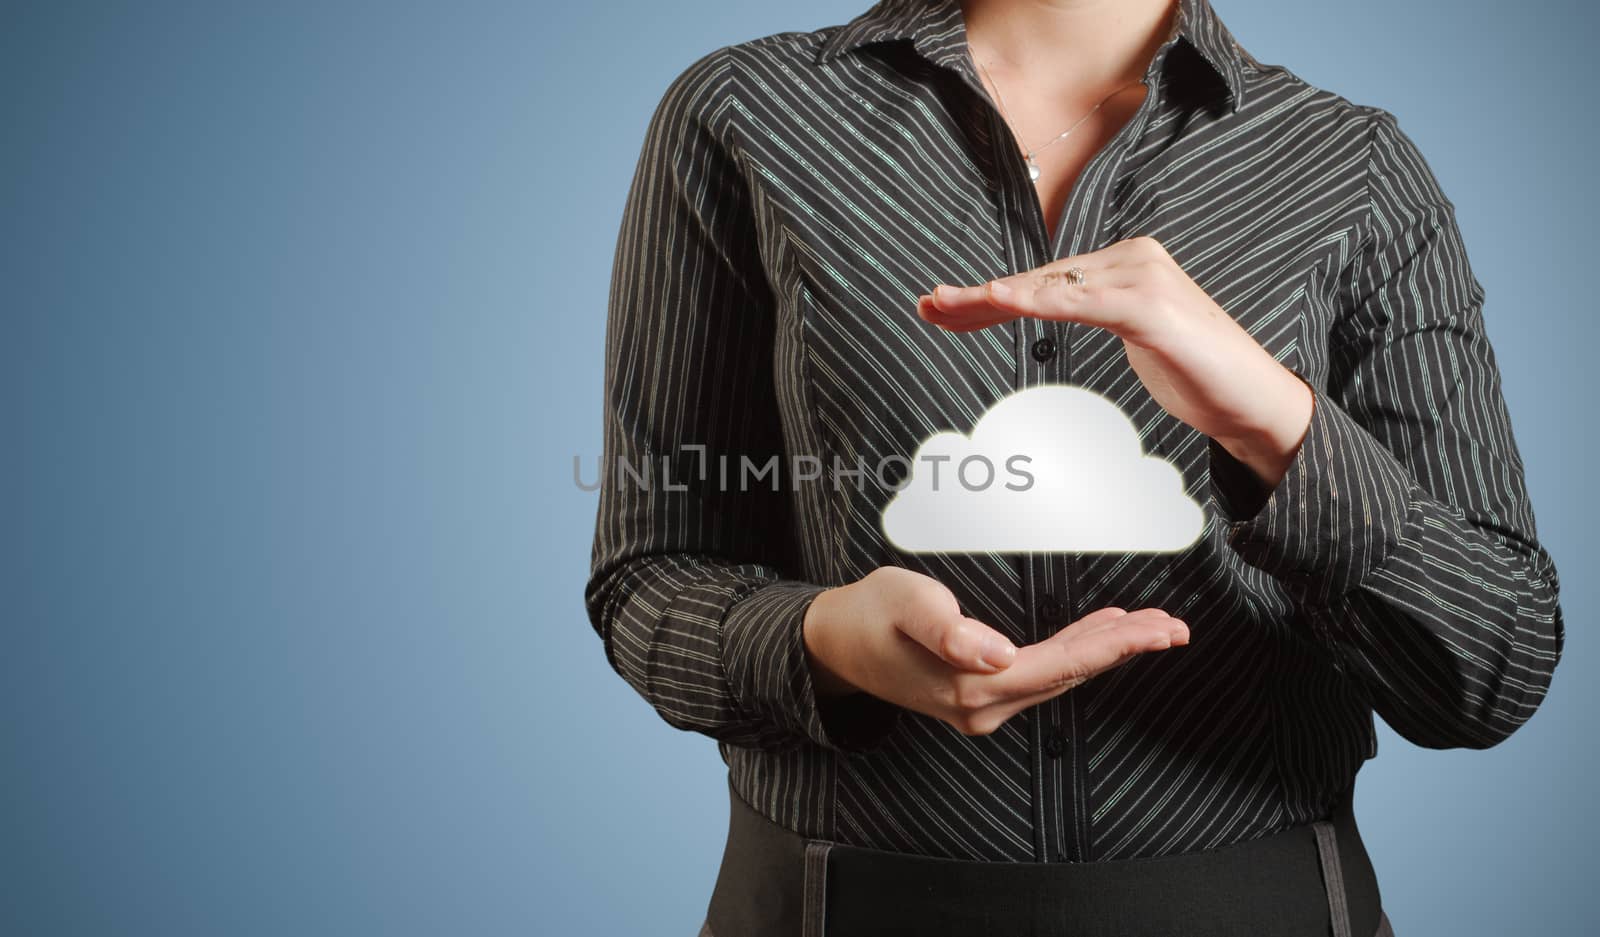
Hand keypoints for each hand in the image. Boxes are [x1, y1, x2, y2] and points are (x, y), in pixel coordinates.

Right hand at [802, 566, 1187, 735]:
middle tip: (1176, 626)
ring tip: (1153, 627)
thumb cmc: (868, 615)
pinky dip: (1078, 652)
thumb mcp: (904, 605)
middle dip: (1126, 648)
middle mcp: (984, 707)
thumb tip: (996, 655)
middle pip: (1070, 674)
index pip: (1058, 666)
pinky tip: (1100, 632)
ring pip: (1061, 675)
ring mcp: (983, 705)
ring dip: (1108, 651)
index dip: (1113, 647)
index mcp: (971, 688)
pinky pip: (1043, 673)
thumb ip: (948, 629)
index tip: (1156, 630)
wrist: (833, 643)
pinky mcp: (980, 693)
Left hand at [916, 236, 1313, 488]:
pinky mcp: (1152, 307)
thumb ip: (1098, 316)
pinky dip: (1042, 302)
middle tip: (927, 305)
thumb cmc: (1196, 373)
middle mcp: (1131, 260)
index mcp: (1122, 266)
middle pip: (1039, 280)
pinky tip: (1005, 300)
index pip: (1043, 282)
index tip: (942, 310)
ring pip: (1052, 288)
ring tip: (946, 306)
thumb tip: (1054, 311)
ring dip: (994, 299)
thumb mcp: (1134, 341)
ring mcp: (1142, 278)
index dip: (989, 297)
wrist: (1254, 400)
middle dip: (979, 297)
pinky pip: (1084, 304)